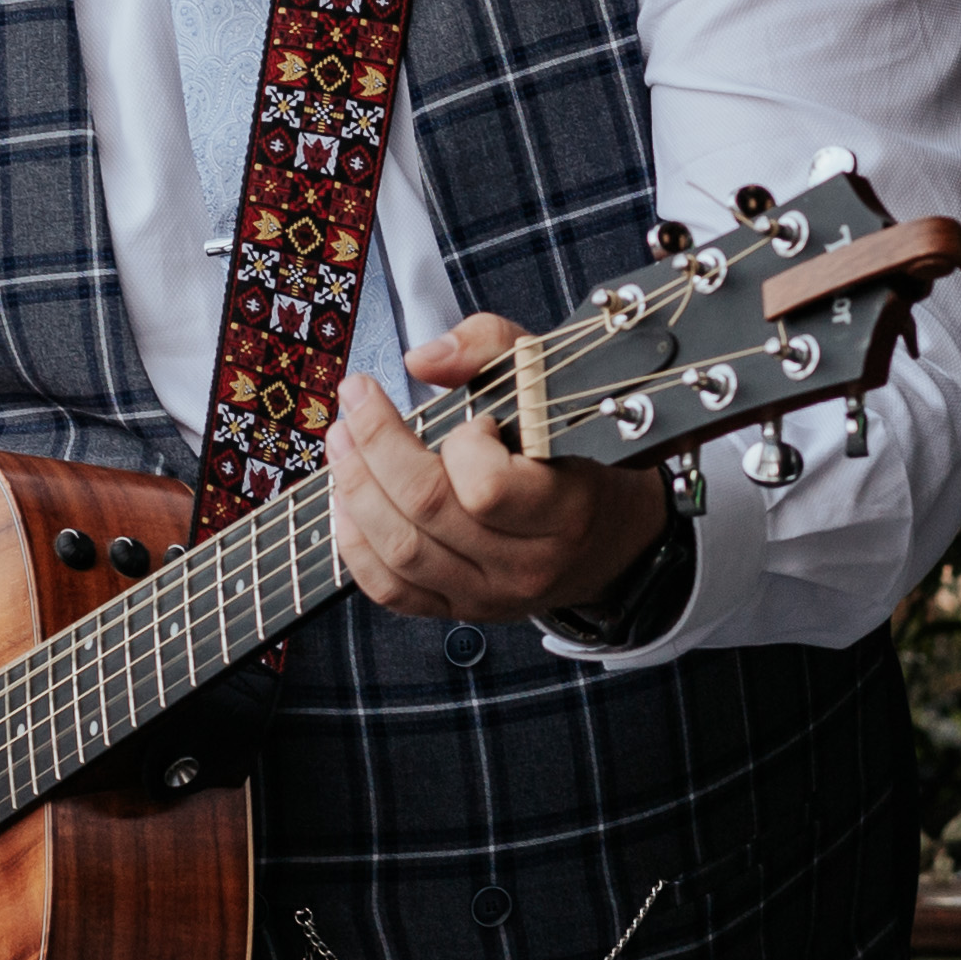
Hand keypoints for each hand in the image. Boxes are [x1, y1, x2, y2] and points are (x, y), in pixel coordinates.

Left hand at [329, 312, 671, 622]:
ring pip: (401, 552)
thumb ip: (493, 349)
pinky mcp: (462, 610)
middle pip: (428, 511)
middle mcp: (528, 563)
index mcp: (566, 509)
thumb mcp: (556, 384)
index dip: (464, 445)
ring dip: (356, 490)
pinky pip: (393, 592)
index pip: (489, 488)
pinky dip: (355, 547)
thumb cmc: (583, 455)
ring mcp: (492, 595)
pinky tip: (344, 503)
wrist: (618, 538)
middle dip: (376, 447)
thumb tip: (422, 360)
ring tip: (341, 444)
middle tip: (356, 403)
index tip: (473, 420)